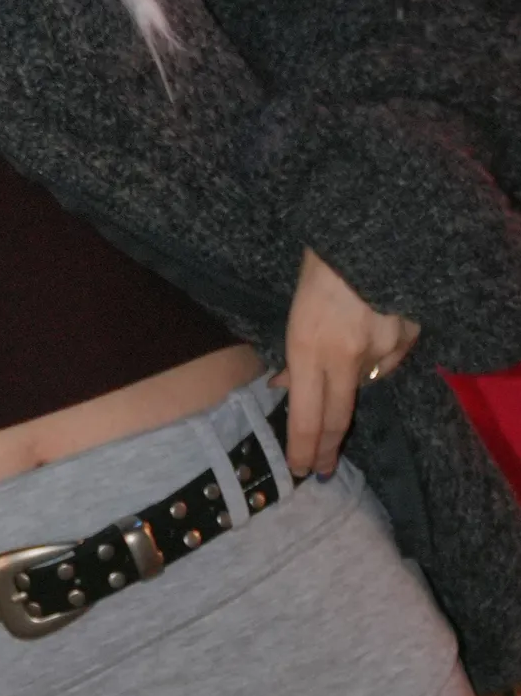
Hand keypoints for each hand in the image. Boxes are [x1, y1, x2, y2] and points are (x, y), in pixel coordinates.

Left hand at [271, 249, 419, 476]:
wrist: (372, 225)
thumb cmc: (321, 266)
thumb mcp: (294, 313)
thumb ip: (295, 357)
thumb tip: (286, 390)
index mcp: (309, 348)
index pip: (306, 418)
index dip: (303, 450)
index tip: (301, 469)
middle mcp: (346, 357)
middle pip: (338, 419)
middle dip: (328, 448)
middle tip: (323, 467)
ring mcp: (382, 349)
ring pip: (364, 385)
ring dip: (350, 382)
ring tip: (341, 350)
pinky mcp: (409, 336)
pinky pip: (390, 361)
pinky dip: (377, 356)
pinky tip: (369, 332)